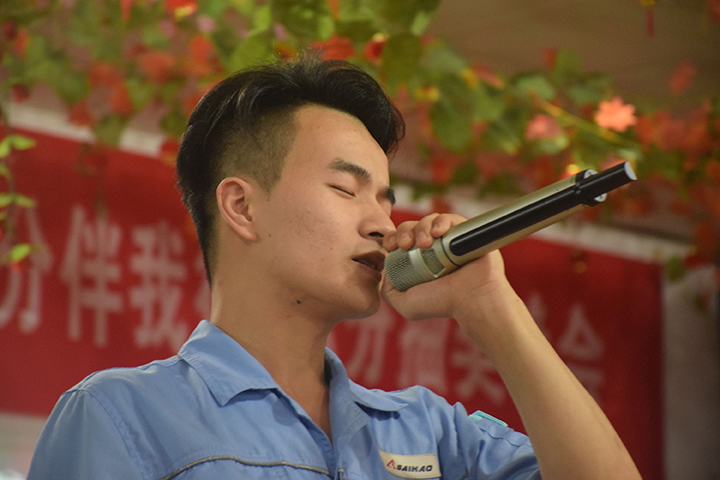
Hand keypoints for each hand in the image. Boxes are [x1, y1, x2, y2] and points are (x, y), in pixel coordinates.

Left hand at [381, 212, 511, 327]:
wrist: (472, 300)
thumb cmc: (442, 304)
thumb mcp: (405, 304)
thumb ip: (388, 289)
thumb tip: (385, 269)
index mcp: (418, 260)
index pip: (400, 240)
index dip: (392, 238)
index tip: (392, 246)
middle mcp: (433, 248)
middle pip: (411, 227)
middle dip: (404, 231)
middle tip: (407, 245)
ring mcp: (449, 239)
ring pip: (429, 220)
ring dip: (422, 227)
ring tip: (426, 243)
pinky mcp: (465, 232)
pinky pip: (450, 217)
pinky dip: (441, 221)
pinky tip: (439, 233)